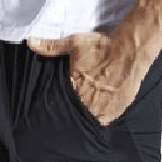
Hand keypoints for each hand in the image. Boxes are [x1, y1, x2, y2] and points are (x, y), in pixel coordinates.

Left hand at [26, 31, 146, 125]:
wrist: (130, 49)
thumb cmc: (103, 46)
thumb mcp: (74, 43)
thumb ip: (51, 46)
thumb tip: (30, 42)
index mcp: (74, 87)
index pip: (62, 101)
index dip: (62, 99)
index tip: (66, 95)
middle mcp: (87, 101)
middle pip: (76, 110)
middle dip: (76, 105)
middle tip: (81, 96)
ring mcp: (103, 108)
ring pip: (90, 117)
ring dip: (88, 111)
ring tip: (90, 102)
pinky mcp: (117, 110)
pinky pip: (105, 120)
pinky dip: (102, 114)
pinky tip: (102, 105)